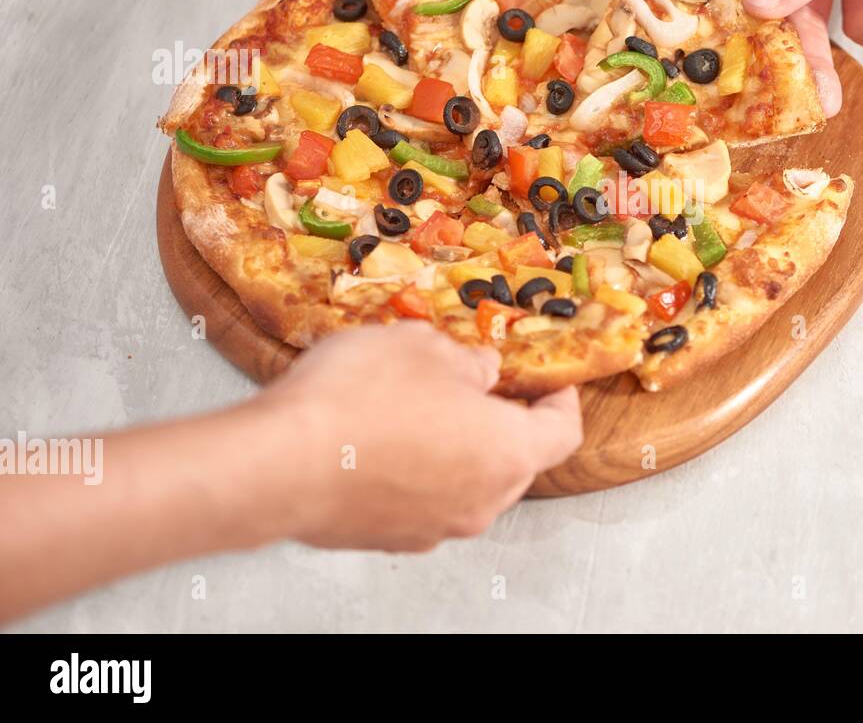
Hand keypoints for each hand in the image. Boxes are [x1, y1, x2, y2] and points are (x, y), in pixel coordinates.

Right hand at [265, 322, 580, 550]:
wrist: (278, 465)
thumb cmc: (358, 400)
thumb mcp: (422, 346)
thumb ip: (465, 359)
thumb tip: (480, 371)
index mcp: (508, 451)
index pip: (561, 432)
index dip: (561, 400)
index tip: (549, 382)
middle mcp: (482, 500)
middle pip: (515, 460)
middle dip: (501, 420)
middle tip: (474, 385)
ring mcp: (435, 527)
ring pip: (466, 482)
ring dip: (454, 446)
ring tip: (415, 404)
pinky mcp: (391, 538)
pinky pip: (422, 499)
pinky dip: (415, 471)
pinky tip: (379, 437)